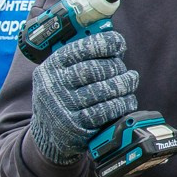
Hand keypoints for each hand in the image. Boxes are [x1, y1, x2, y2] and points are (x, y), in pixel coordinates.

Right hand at [30, 31, 137, 165]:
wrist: (46, 136)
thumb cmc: (62, 96)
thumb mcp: (60, 74)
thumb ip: (80, 57)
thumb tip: (115, 40)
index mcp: (50, 67)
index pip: (79, 49)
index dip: (103, 43)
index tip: (119, 43)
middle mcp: (53, 85)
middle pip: (95, 69)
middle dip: (117, 67)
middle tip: (126, 71)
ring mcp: (63, 106)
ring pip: (104, 89)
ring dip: (124, 84)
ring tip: (130, 81)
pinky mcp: (75, 126)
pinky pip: (106, 110)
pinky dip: (122, 103)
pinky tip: (128, 100)